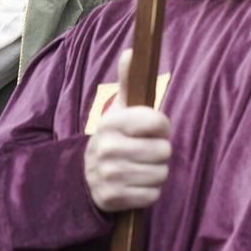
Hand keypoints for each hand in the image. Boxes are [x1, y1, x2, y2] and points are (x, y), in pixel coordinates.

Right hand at [84, 51, 171, 212]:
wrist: (87, 176)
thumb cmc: (116, 138)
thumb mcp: (119, 109)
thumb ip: (128, 81)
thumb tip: (132, 51)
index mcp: (111, 123)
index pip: (159, 122)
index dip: (162, 126)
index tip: (152, 129)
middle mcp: (106, 148)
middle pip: (164, 151)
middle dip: (159, 153)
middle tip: (143, 152)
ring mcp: (107, 175)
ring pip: (160, 174)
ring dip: (155, 173)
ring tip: (138, 168)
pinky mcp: (111, 199)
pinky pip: (152, 196)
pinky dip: (148, 193)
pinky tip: (133, 185)